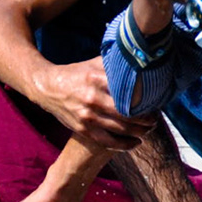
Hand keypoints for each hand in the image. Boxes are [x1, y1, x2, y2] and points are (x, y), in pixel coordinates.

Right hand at [35, 59, 150, 150]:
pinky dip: (124, 145)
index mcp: (96, 79)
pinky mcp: (82, 129)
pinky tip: (136, 143)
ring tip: (148, 129)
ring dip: (139, 132)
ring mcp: (86, 116)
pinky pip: (108, 142)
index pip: (129, 92)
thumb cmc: (75, 73)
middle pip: (128, 113)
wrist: (46, 87)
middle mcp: (92, 98)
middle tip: (155, 118)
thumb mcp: (92, 63)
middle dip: (147, 119)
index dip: (146, 99)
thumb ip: (114, 62)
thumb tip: (138, 56)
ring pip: (121, 129)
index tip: (156, 101)